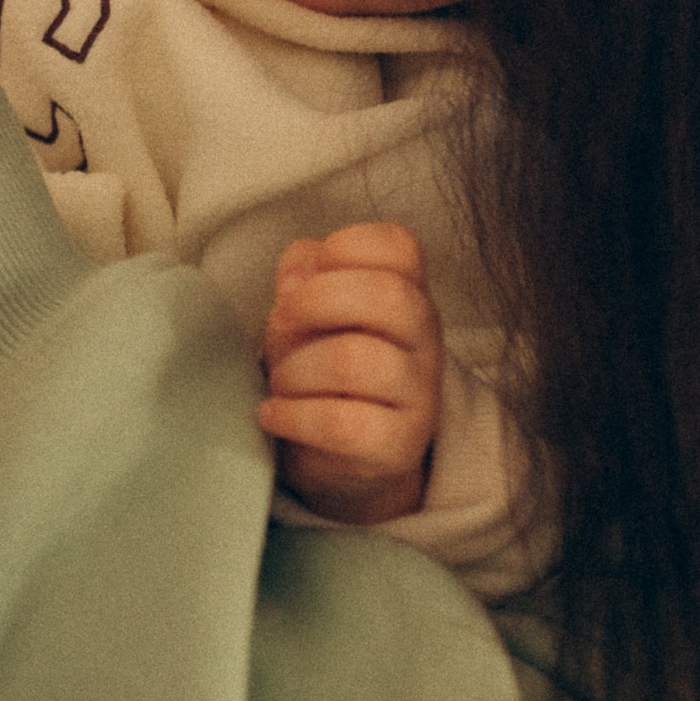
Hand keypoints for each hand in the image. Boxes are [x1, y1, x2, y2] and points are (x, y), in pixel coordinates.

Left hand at [257, 222, 442, 524]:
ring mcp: (420, 396)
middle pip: (388, 296)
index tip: (303, 280)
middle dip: (315, 302)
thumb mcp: (307, 308)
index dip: (340, 249)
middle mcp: (426, 340)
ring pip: (355, 361)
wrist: (338, 455)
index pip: (398, 245)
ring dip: (294, 369)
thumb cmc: (319, 363)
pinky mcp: (397, 448)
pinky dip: (292, 416)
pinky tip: (273, 415)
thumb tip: (297, 280)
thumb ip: (303, 273)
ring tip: (281, 383)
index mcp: (407, 292)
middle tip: (282, 324)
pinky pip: (341, 424)